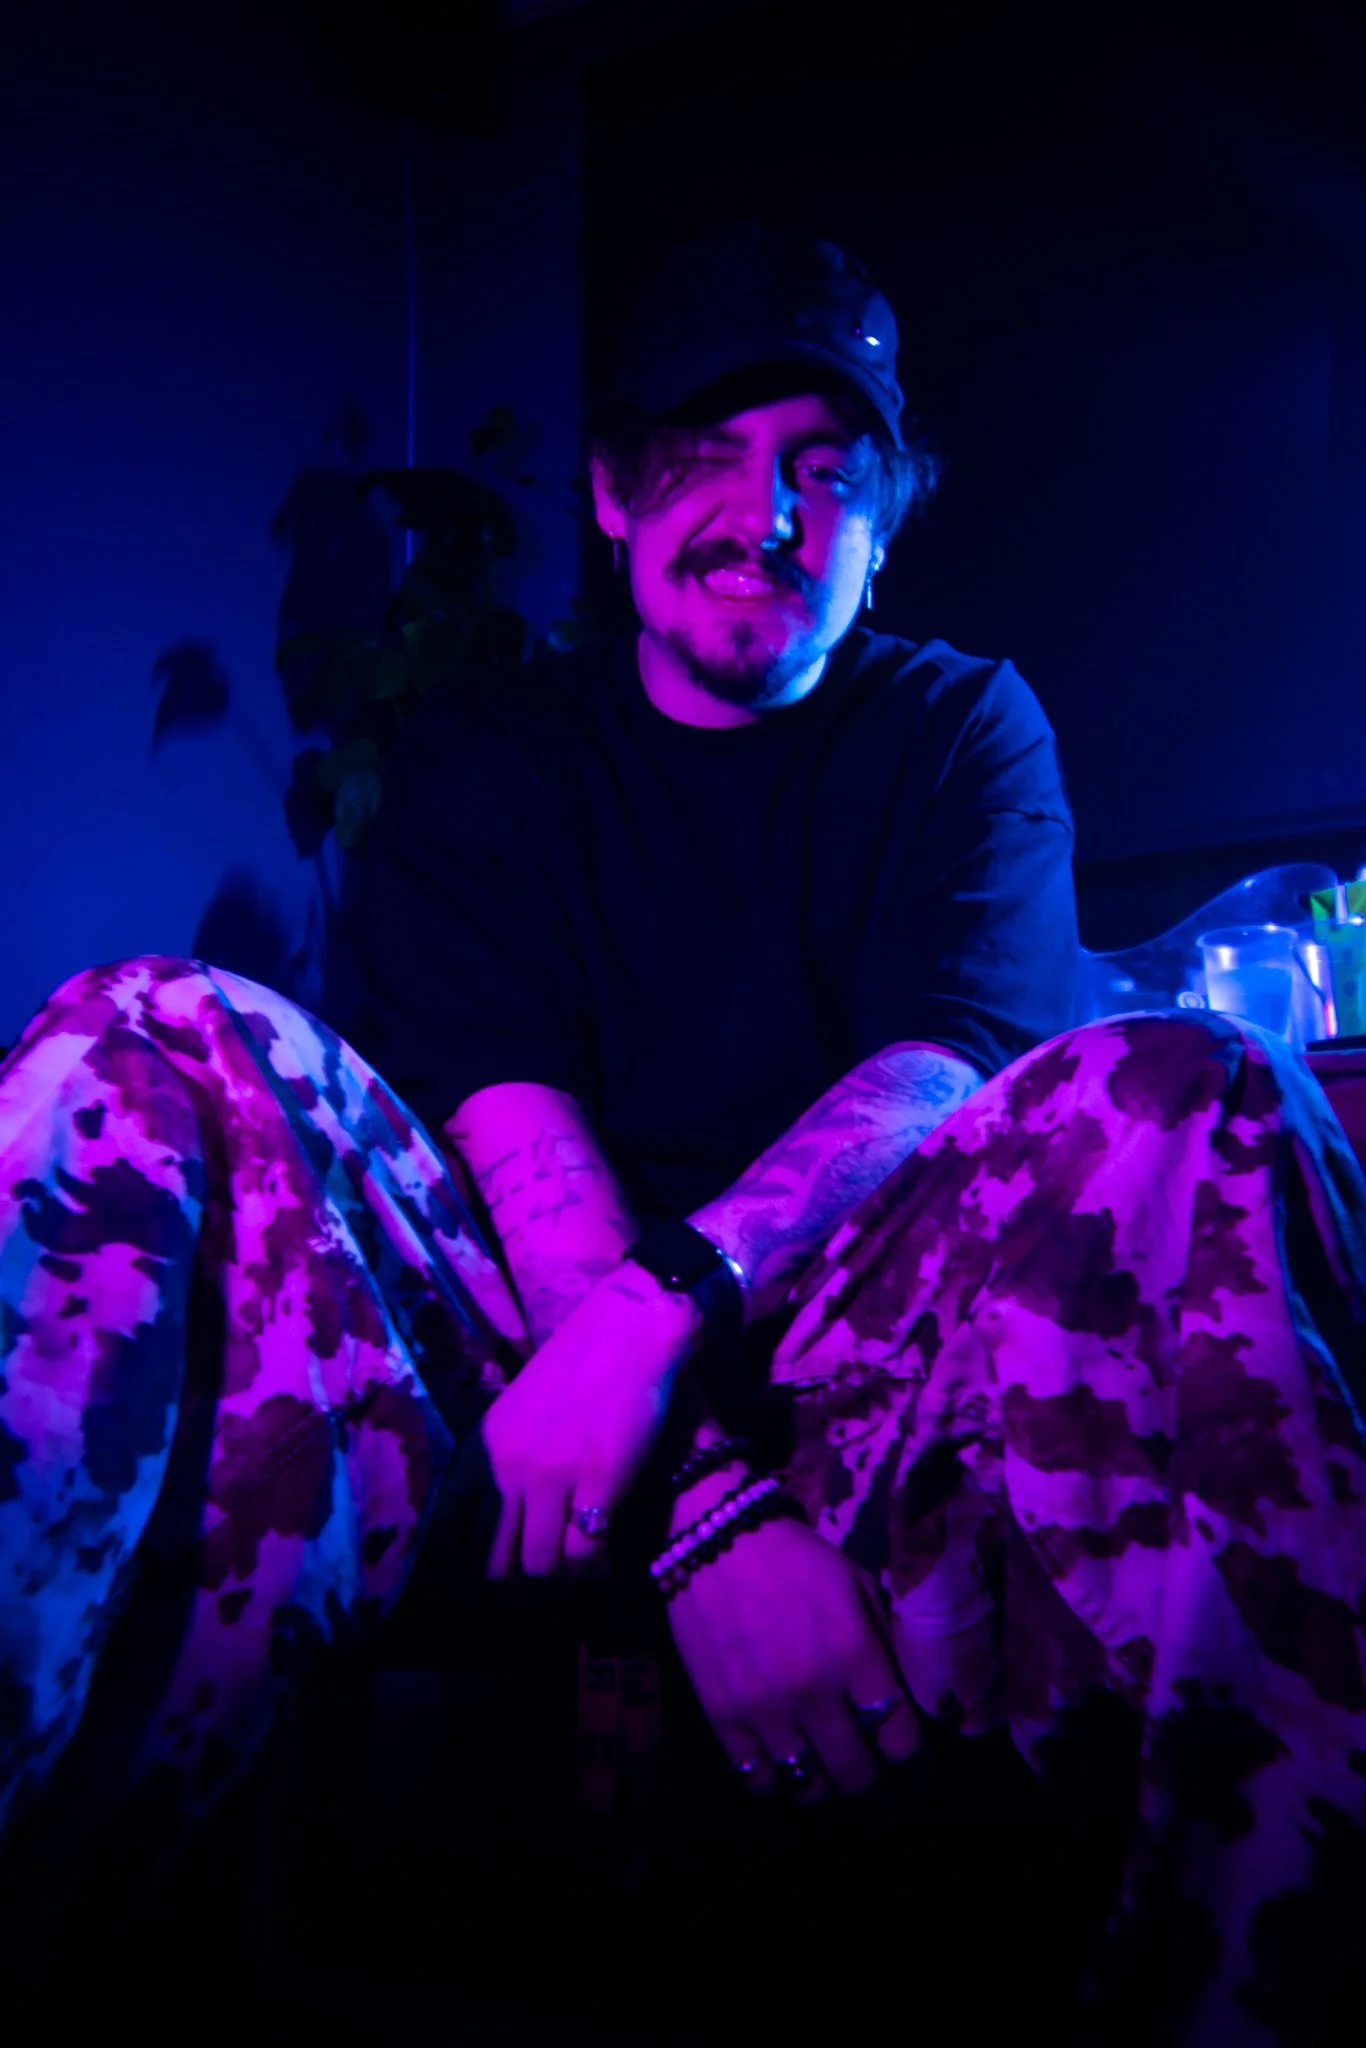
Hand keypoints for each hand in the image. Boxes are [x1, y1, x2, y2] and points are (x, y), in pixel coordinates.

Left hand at [481, 1264, 700, 1576]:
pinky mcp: (599, 1479)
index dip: (492, 1570)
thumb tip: (517, 1507)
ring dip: (565, 1578)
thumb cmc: (582, 1364)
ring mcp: (553, 1476)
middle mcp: (511, 1468)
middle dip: (525, 1586)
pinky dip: (596, 1566)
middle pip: (501, 1563)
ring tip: (585, 1572)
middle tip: (552, 1586)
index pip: (470, 1535)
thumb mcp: (523, 1410)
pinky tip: (608, 1559)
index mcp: (489, 1451)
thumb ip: (512, 1456)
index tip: (513, 1584)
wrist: (628, 1330)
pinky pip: (586, 1550)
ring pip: (542, 1565)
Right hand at [666, 1512, 917, 1796]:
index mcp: (853, 1654)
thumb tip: (899, 1689)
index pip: (899, 1738)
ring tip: (823, 1770)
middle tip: (867, 1772)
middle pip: (855, 1774)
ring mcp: (763, 1709)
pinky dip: (772, 1778)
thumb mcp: (854, 1583)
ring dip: (821, 1782)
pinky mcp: (722, 1714)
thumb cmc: (794, 1556)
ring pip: (806, 1784)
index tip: (914, 1768)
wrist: (716, 1540)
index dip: (913, 1761)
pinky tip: (780, 1762)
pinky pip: (755, 1776)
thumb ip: (880, 1638)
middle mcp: (812, 1692)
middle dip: (868, 1779)